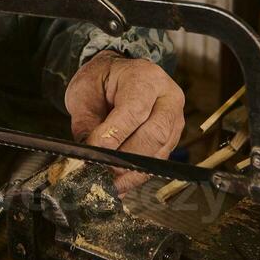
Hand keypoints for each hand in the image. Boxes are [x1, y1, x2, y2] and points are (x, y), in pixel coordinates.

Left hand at [64, 50, 184, 193]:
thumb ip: (87, 124)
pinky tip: (120, 184)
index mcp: (146, 77)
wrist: (116, 75)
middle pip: (155, 134)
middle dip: (127, 157)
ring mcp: (175, 119)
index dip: (115, 135)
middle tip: (103, 171)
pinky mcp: (172, 138)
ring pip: (160, 151)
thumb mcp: (84, 94)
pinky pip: (158, 161)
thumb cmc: (101, 81)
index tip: (94, 151)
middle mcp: (168, 97)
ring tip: (109, 182)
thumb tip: (88, 156)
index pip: (135, 111)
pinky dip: (137, 175)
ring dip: (133, 172)